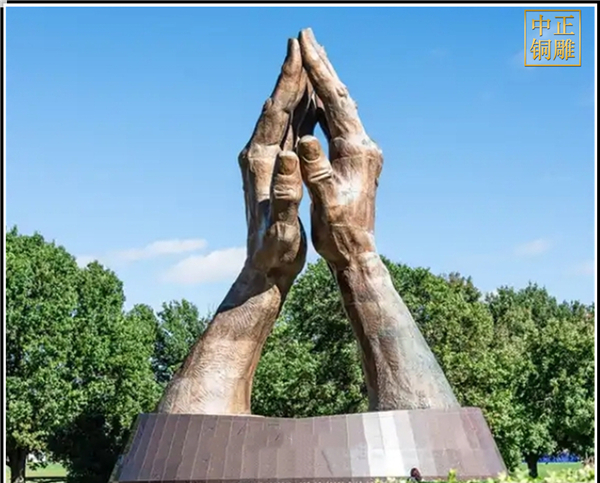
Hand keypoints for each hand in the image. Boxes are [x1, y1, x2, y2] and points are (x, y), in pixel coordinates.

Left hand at [238, 38, 308, 287]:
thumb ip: (284, 193)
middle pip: (277, 108)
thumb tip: (290, 155)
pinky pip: (289, 137)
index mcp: (260, 163)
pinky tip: (314, 111)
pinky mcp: (274, 173)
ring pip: (284, 120)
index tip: (296, 51)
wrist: (265, 267)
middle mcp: (258, 158)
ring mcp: (265, 165)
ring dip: (297, 94)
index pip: (274, 113)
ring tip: (312, 70)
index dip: (286, 81)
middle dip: (290, 77)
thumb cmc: (274, 250)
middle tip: (303, 45)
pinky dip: (301, 118)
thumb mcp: (281, 226)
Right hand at [294, 29, 458, 411]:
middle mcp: (364, 148)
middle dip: (324, 68)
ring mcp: (363, 155)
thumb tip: (307, 138)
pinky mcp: (359, 164)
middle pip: (343, 98)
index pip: (337, 102)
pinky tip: (318, 107)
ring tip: (311, 63)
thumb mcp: (326, 204)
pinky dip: (328, 110)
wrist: (358, 255)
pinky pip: (341, 128)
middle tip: (308, 39)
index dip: (320, 72)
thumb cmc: (340, 235)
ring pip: (343, 111)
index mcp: (356, 152)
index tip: (306, 44)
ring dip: (327, 86)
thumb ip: (317, 172)